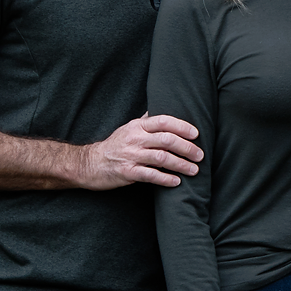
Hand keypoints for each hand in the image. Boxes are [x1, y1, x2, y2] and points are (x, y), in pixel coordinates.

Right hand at [74, 115, 201, 189]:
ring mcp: (131, 156)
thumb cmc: (114, 145)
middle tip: (200, 155)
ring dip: (181, 164)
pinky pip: (150, 175)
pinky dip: (165, 179)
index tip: (196, 134)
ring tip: (194, 170)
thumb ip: (146, 120)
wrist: (89, 164)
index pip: (163, 121)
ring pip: (161, 158)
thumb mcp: (129, 128)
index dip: (182, 126)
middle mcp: (135, 139)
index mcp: (137, 126)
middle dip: (187, 148)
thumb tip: (162, 107)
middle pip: (166, 140)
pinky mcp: (127, 172)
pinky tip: (176, 182)